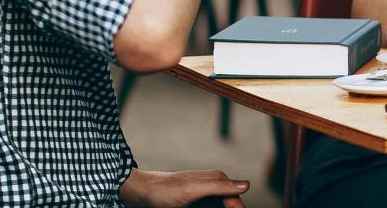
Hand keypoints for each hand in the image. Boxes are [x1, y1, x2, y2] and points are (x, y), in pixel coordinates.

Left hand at [120, 168, 248, 207]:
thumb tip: (247, 185)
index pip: (236, 204)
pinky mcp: (196, 205)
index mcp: (218, 180)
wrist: (139, 192)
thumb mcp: (192, 189)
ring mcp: (205, 197)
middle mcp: (214, 188)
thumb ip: (219, 187)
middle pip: (228, 207)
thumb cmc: (163, 190)